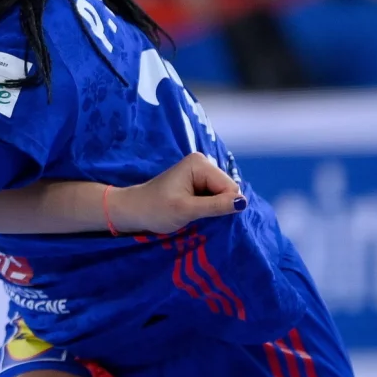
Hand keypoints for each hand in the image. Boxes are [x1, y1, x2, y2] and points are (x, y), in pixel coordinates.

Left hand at [108, 152, 245, 234]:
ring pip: (223, 195)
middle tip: (195, 213)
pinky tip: (194, 211)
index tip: (200, 213)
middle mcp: (203, 163)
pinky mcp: (198, 183)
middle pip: (228, 190)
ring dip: (212, 208)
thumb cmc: (155, 209)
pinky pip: (215, 197)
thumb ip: (215, 206)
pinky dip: (208, 207)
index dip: (221, 205)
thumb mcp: (186, 210)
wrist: (133, 211)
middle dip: (217, 206)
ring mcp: (201, 173)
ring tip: (193, 212)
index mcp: (200, 163)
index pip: (229, 187)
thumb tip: (243, 203)